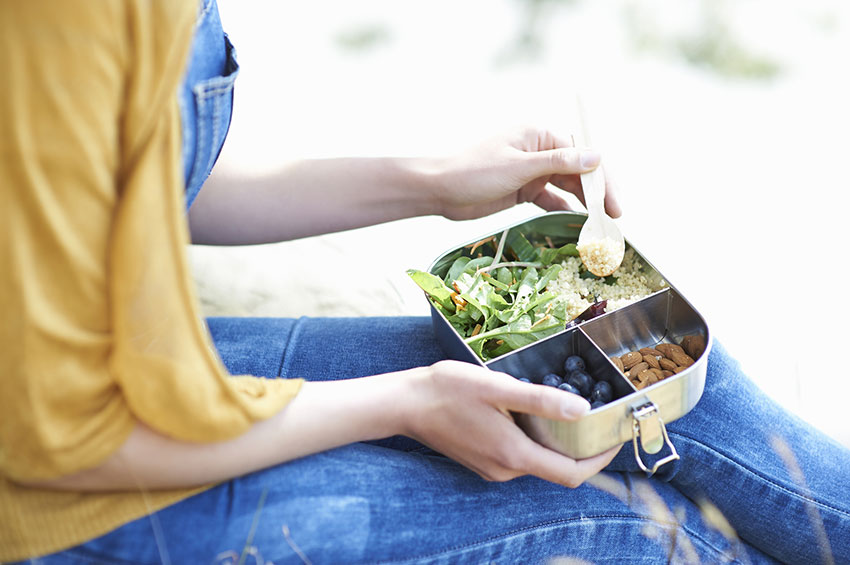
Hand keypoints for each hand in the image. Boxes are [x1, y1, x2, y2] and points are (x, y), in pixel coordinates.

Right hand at [402, 360, 620, 487]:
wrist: (405, 403)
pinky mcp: (481, 462)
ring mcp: (491, 469)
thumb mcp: (498, 388)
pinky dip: (533, 441)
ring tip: (565, 409)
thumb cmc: (448, 390)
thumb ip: (541, 400)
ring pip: (537, 461)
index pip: (572, 474)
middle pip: (557, 468)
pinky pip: (518, 456)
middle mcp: (504, 470)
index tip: (615, 437)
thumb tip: (583, 409)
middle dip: (581, 448)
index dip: (600, 460)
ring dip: (555, 442)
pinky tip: (528, 414)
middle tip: (597, 417)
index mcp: (514, 454)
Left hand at [432, 127, 621, 220]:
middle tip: (613, 219)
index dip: (602, 180)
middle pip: (579, 171)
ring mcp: (532, 171)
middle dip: (598, 194)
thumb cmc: (473, 171)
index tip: (613, 205)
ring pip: (568, 186)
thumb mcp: (518, 167)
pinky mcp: (524, 190)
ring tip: (600, 226)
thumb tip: (596, 156)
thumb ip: (558, 163)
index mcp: (540, 135)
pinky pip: (551, 199)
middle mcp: (540, 150)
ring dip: (584, 203)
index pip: (583, 155)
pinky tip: (578, 222)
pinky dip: (565, 210)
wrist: (439, 190)